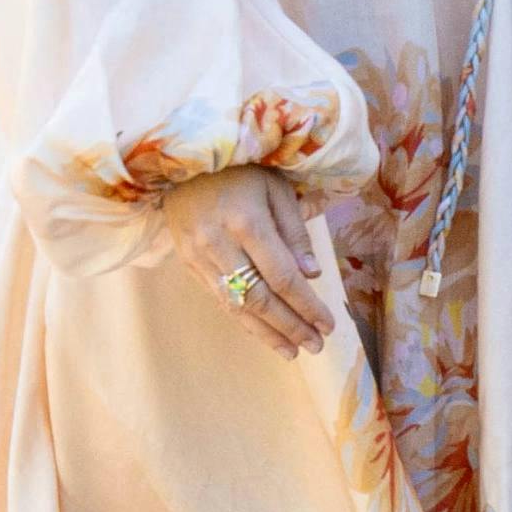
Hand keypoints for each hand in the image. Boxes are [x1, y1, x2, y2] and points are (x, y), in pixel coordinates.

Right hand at [158, 165, 336, 354]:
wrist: (182, 160)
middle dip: (290, 326)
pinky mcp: (187, 263)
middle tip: (316, 346)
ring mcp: (198, 256)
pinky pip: (218, 298)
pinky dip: (242, 319)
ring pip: (235, 305)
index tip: (329, 325)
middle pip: (259, 298)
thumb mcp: (276, 188)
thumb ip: (294, 232)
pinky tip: (262, 332)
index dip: (307, 305)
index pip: (282, 277)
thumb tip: (312, 276)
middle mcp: (219, 244)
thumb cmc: (239, 169)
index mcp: (246, 221)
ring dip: (266, 332)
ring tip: (292, 352)